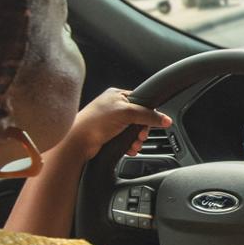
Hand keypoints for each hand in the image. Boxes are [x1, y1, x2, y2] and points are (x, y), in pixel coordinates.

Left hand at [56, 87, 172, 160]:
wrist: (78, 142)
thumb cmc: (95, 122)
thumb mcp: (127, 113)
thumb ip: (148, 116)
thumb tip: (165, 119)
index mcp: (116, 95)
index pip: (141, 101)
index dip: (148, 113)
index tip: (152, 123)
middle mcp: (113, 107)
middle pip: (139, 118)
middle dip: (142, 130)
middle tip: (140, 136)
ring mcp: (110, 122)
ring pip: (133, 131)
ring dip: (136, 139)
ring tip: (134, 144)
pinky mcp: (108, 135)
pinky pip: (126, 139)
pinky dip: (130, 145)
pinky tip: (128, 148)